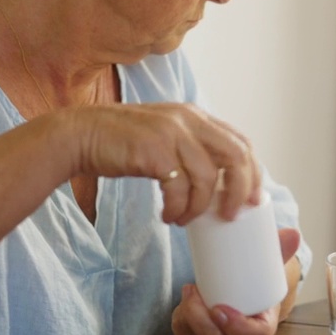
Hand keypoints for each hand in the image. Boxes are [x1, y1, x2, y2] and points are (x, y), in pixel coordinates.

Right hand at [65, 103, 260, 224]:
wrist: (81, 135)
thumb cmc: (122, 142)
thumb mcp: (165, 135)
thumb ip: (191, 147)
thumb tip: (220, 182)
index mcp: (195, 115)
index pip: (240, 141)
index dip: (253, 172)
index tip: (253, 199)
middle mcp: (188, 119)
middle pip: (236, 156)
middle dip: (240, 191)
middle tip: (230, 216)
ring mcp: (171, 133)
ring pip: (207, 178)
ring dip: (199, 207)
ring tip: (183, 219)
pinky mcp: (154, 150)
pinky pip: (179, 189)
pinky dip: (177, 209)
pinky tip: (167, 216)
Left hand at [172, 227, 301, 334]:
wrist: (246, 293)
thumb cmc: (257, 281)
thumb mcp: (269, 266)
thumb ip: (279, 250)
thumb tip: (293, 234)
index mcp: (264, 324)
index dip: (237, 327)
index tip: (219, 308)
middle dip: (201, 320)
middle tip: (192, 291)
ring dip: (187, 320)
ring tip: (188, 293)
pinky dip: (181, 328)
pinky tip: (182, 309)